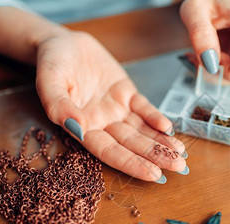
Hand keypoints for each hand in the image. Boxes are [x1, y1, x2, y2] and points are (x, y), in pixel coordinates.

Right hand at [35, 32, 186, 181]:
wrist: (62, 43)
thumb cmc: (51, 64)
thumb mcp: (49, 82)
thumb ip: (59, 106)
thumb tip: (77, 128)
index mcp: (83, 127)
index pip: (110, 151)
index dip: (131, 163)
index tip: (153, 174)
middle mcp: (102, 123)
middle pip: (131, 145)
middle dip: (155, 156)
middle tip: (178, 168)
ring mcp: (116, 109)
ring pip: (141, 130)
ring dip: (161, 142)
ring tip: (180, 153)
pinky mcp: (126, 94)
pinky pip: (143, 108)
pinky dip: (156, 118)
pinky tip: (169, 128)